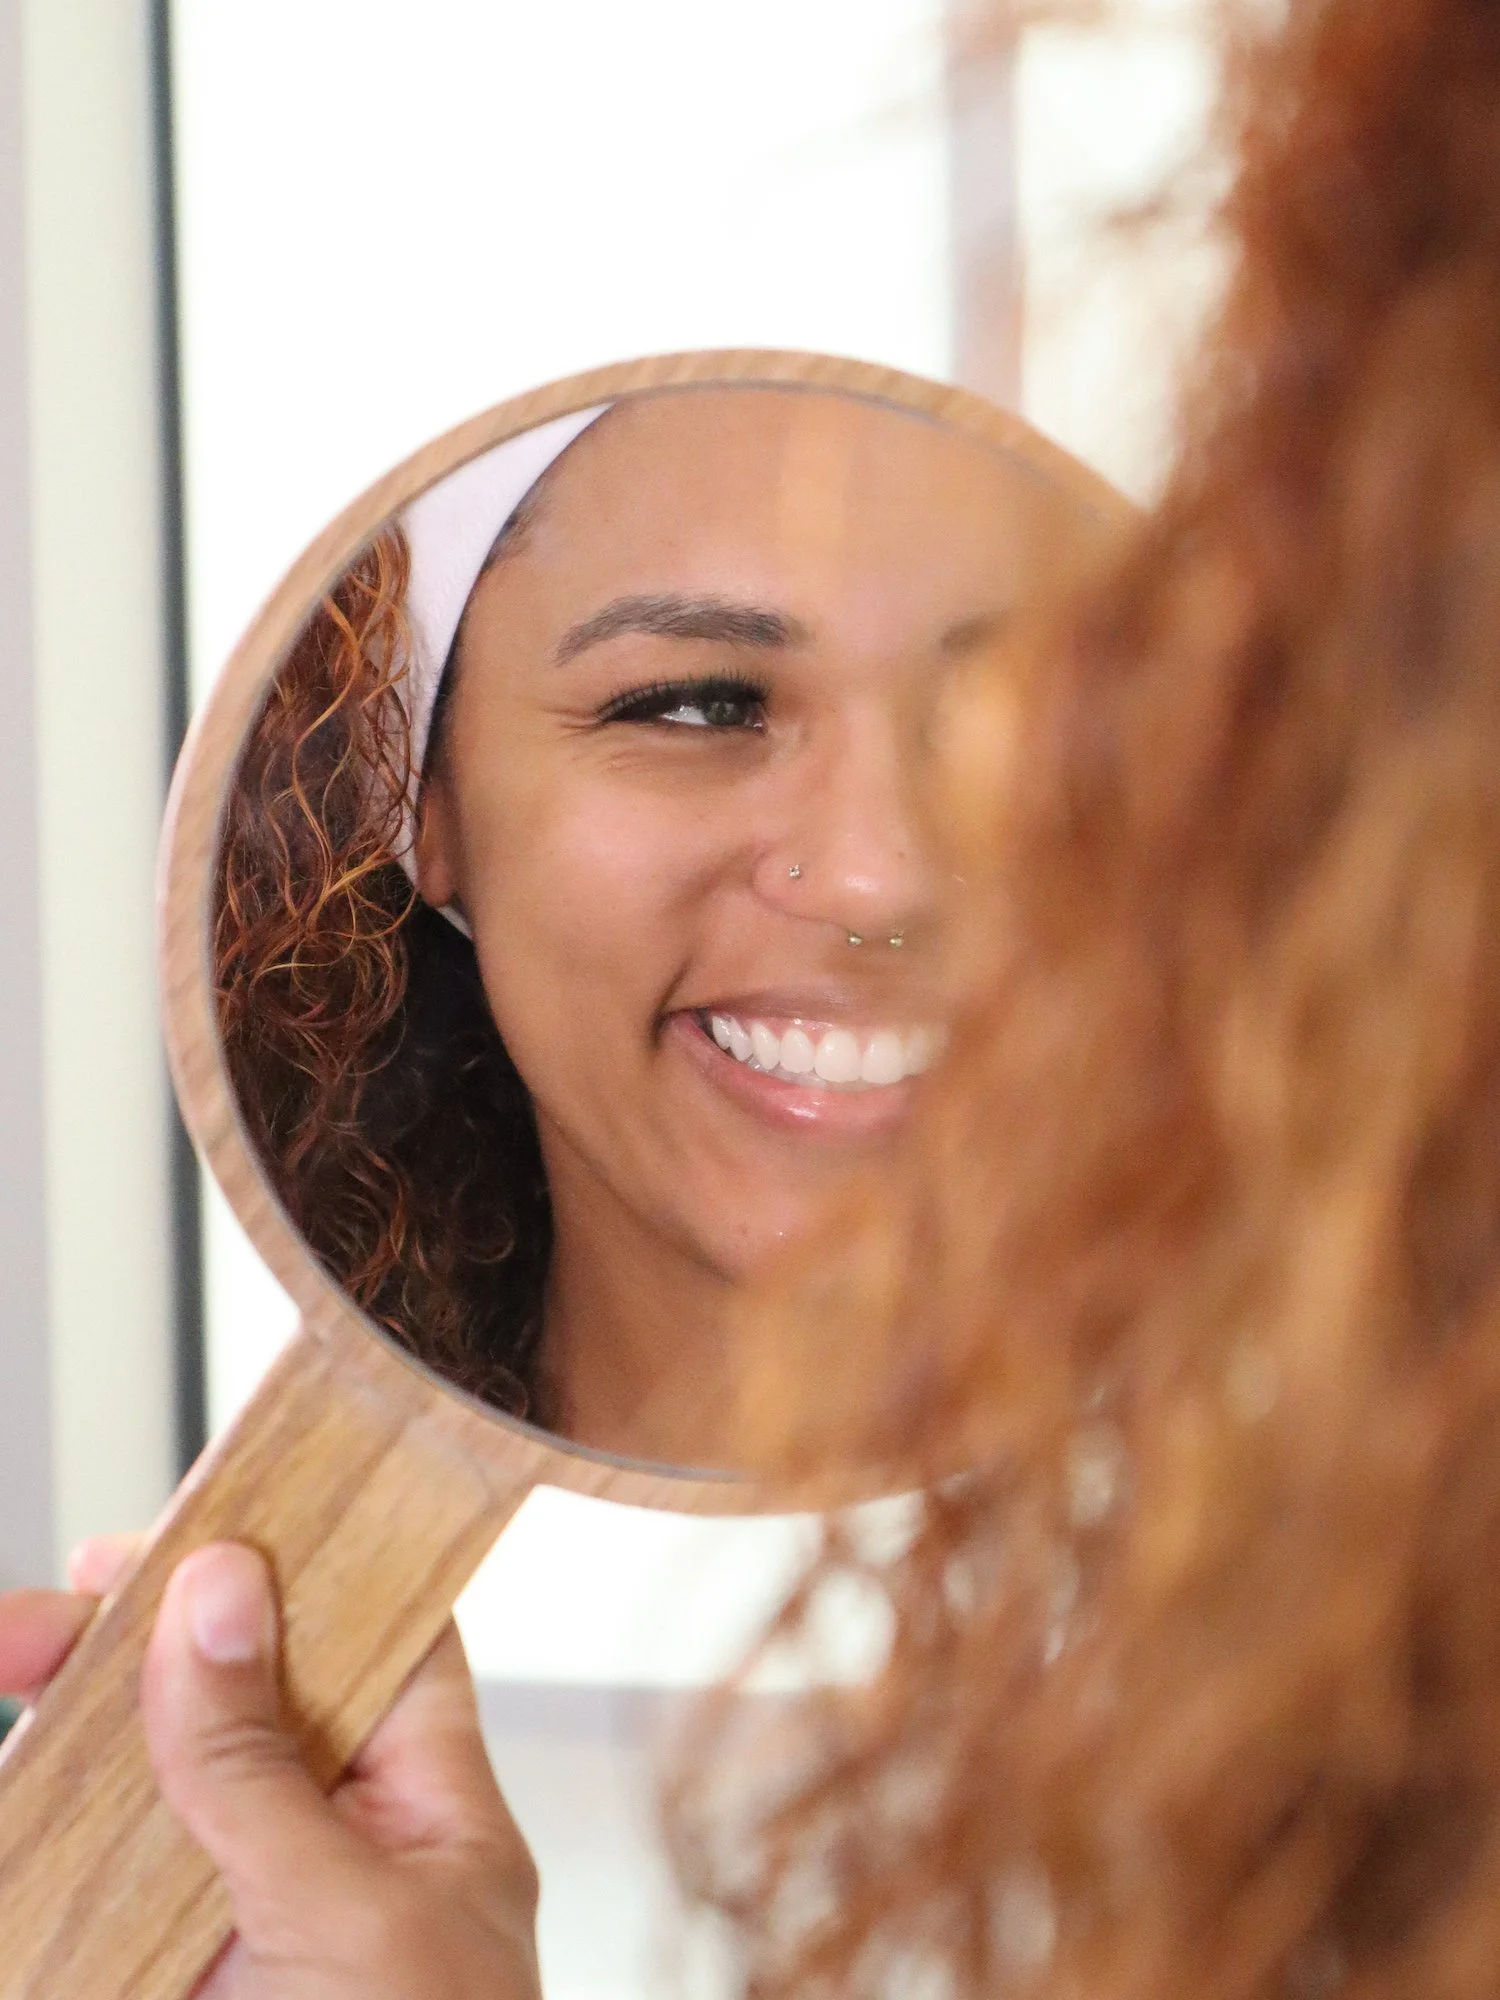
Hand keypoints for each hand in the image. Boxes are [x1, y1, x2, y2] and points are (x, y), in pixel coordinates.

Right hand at [0, 1539, 540, 1999]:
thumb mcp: (353, 1925)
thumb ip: (266, 1767)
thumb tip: (218, 1591)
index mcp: (426, 1800)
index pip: (379, 1630)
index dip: (304, 1555)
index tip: (209, 1503)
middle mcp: (337, 1836)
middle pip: (242, 1691)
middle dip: (146, 1635)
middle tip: (50, 1606)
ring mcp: (247, 1905)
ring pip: (159, 1776)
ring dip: (78, 1720)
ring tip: (11, 1658)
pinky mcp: (166, 1964)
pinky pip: (102, 1873)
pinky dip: (46, 1828)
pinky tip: (17, 1778)